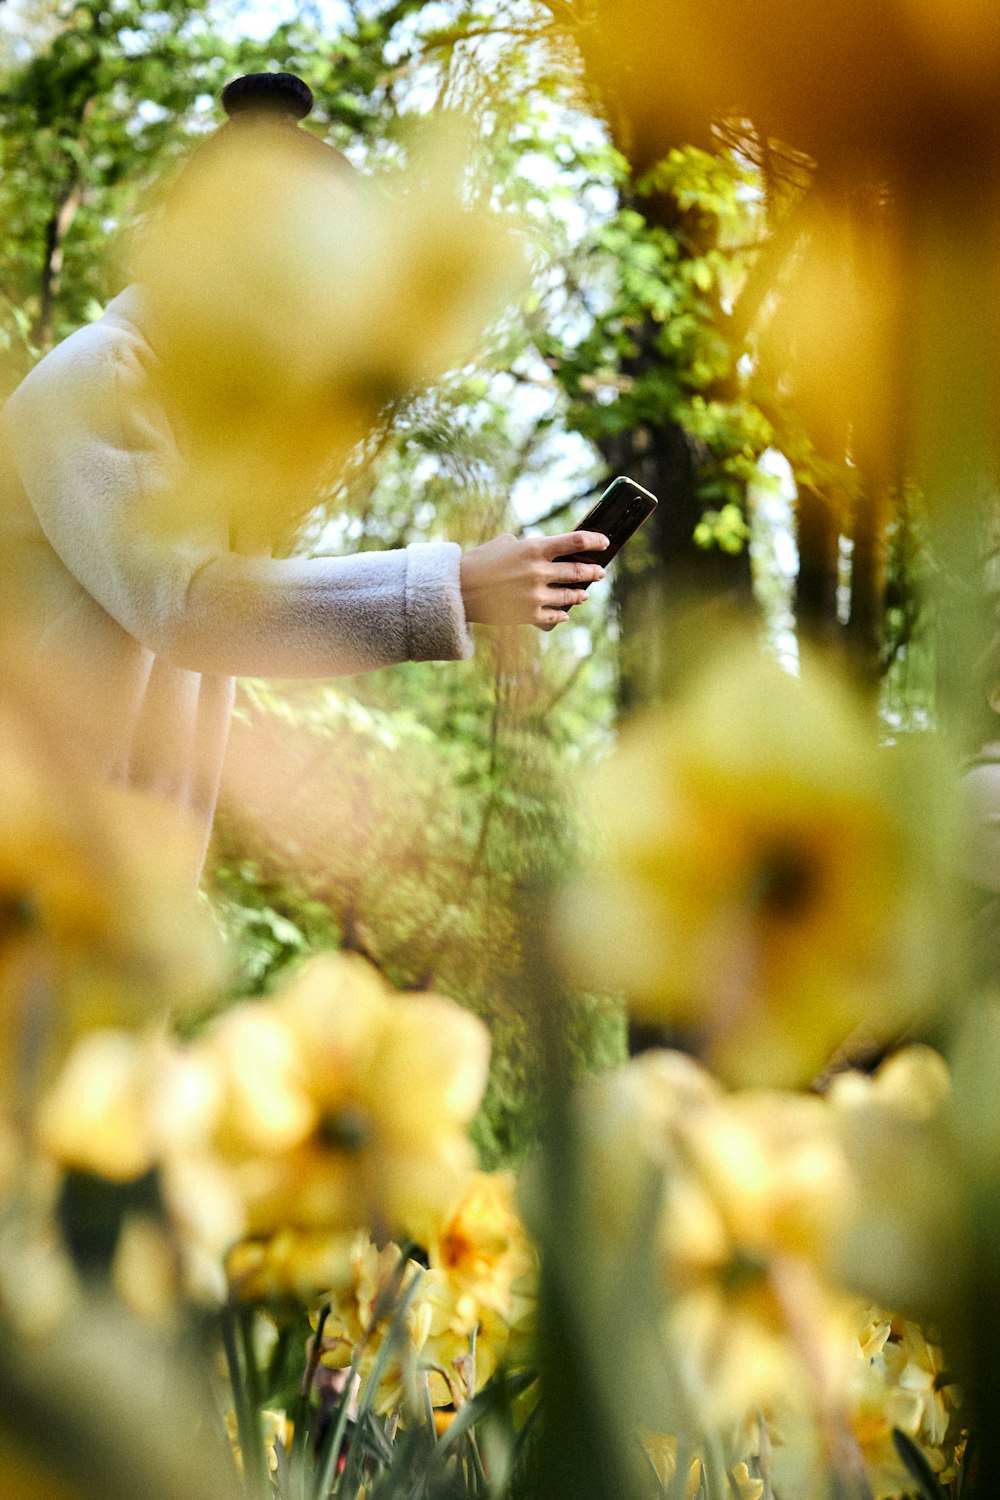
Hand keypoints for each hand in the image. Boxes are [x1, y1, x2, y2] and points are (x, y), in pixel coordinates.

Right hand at [460, 531, 608, 629]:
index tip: (604, 543)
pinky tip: (565, 612)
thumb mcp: (506, 544)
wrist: (459, 590)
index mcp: (534, 549)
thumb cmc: (481, 562)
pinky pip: (556, 615)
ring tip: (584, 593)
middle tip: (599, 572)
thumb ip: (531, 547)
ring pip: (571, 596)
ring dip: (581, 594)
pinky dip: (562, 613)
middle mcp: (539, 572)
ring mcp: (536, 596)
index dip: (595, 541)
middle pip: (579, 572)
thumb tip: (552, 551)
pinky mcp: (530, 616)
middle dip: (593, 572)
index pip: (576, 541)